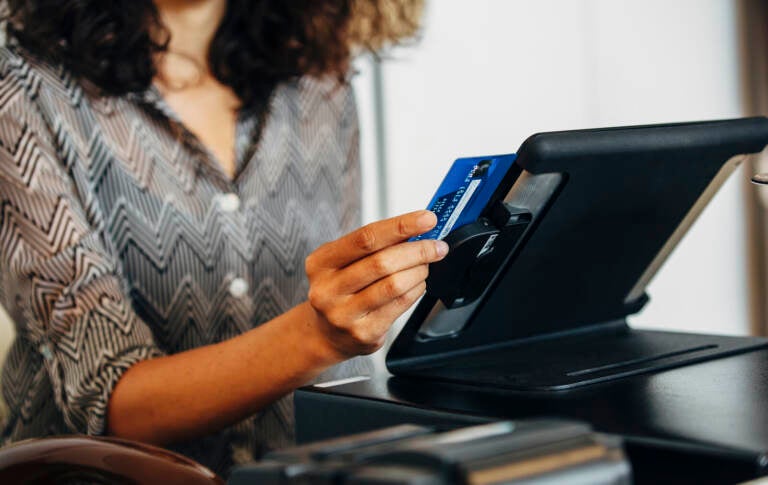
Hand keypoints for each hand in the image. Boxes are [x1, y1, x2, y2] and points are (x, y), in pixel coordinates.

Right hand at [305, 210, 448, 356]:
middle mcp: (327, 289)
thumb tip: (415, 228)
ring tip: (427, 264)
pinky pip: (399, 305)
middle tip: (437, 245)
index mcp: (321, 263)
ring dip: (419, 270)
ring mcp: (344, 314)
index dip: (400, 226)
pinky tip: (418, 283)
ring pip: (393, 285)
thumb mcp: (344, 262)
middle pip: (382, 262)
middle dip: (417, 250)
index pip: (366, 238)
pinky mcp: (364, 333)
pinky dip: (416, 289)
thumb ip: (374, 246)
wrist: (327, 333)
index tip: (426, 219)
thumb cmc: (341, 289)